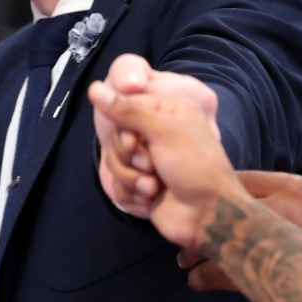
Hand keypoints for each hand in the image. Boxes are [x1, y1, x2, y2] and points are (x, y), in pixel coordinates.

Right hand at [89, 84, 244, 248]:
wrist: (208, 214)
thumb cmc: (193, 165)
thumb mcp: (163, 131)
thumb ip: (127, 110)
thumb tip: (94, 87)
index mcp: (168, 110)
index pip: (124, 107)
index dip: (124, 128)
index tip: (135, 142)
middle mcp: (157, 132)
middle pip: (117, 136)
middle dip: (130, 156)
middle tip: (150, 165)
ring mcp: (148, 160)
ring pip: (114, 162)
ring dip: (132, 177)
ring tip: (154, 186)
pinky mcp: (140, 184)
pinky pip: (117, 184)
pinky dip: (133, 193)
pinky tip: (151, 197)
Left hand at [178, 171, 301, 290]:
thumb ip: (284, 196)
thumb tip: (246, 196)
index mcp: (291, 185)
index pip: (237, 178)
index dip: (213, 192)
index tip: (199, 202)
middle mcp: (279, 204)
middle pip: (221, 205)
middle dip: (198, 219)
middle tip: (180, 232)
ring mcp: (274, 235)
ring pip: (219, 236)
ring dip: (197, 249)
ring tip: (185, 260)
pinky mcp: (270, 268)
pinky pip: (225, 270)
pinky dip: (207, 276)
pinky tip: (197, 281)